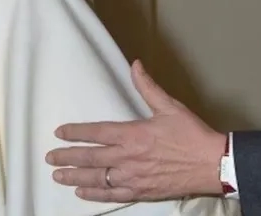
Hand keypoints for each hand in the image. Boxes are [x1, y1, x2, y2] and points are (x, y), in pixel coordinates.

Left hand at [46, 59, 226, 201]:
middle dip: (67, 157)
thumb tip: (135, 64)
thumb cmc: (192, 135)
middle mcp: (128, 157)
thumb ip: (148, 86)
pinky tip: (82, 192)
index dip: (76, 132)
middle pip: (90, 157)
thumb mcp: (170, 107)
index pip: (97, 132)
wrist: (211, 164)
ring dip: (74, 176)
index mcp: (133, 134)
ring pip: (96, 178)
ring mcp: (133, 177)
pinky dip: (94, 195)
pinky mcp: (140, 191)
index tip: (59, 132)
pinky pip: (111, 194)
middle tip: (49, 157)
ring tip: (57, 175)